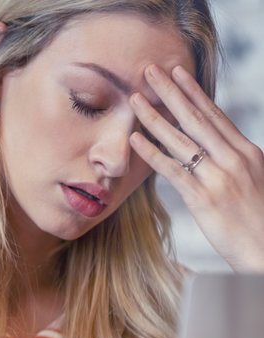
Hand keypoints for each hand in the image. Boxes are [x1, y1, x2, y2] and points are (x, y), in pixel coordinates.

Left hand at [129, 64, 263, 271]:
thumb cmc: (260, 219)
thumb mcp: (254, 181)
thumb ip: (233, 162)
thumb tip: (213, 150)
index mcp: (247, 152)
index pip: (215, 115)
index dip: (194, 92)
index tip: (178, 73)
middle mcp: (233, 159)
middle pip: (196, 118)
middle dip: (171, 92)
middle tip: (150, 70)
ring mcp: (218, 177)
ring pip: (180, 139)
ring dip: (155, 116)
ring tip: (134, 98)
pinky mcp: (203, 198)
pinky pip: (173, 170)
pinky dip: (152, 152)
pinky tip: (135, 139)